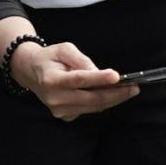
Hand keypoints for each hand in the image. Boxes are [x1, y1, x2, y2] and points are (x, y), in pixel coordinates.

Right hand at [15, 40, 137, 121]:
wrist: (31, 72)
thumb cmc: (50, 58)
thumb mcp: (64, 49)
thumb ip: (81, 60)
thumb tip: (99, 72)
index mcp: (52, 80)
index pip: (80, 80)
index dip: (99, 79)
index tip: (117, 76)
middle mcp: (55, 98)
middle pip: (91, 98)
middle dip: (116, 94)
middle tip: (134, 88)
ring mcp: (59, 110)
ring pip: (93, 107)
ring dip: (113, 100)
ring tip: (129, 91)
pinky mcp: (65, 116)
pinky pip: (89, 110)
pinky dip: (102, 103)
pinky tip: (113, 95)